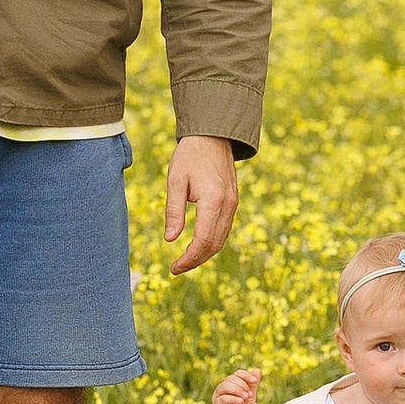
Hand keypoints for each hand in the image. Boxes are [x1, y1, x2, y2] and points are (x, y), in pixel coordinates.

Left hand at [164, 135, 238, 274]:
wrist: (212, 135)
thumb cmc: (190, 155)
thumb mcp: (176, 181)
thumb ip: (174, 211)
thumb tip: (170, 240)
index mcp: (214, 200)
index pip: (204, 241)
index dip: (189, 259)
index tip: (173, 267)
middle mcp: (228, 205)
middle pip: (215, 245)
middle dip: (196, 260)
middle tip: (176, 268)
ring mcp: (234, 203)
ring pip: (221, 239)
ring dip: (204, 253)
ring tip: (185, 259)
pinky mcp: (233, 201)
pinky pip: (224, 229)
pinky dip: (211, 241)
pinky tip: (197, 244)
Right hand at [210, 367, 262, 403]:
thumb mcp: (250, 395)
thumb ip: (253, 384)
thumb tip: (258, 370)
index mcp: (233, 382)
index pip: (238, 373)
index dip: (246, 375)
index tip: (255, 381)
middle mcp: (224, 386)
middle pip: (231, 378)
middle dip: (242, 385)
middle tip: (249, 394)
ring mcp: (219, 394)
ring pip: (225, 386)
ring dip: (237, 390)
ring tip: (245, 397)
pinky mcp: (216, 403)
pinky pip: (223, 398)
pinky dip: (232, 398)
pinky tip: (240, 401)